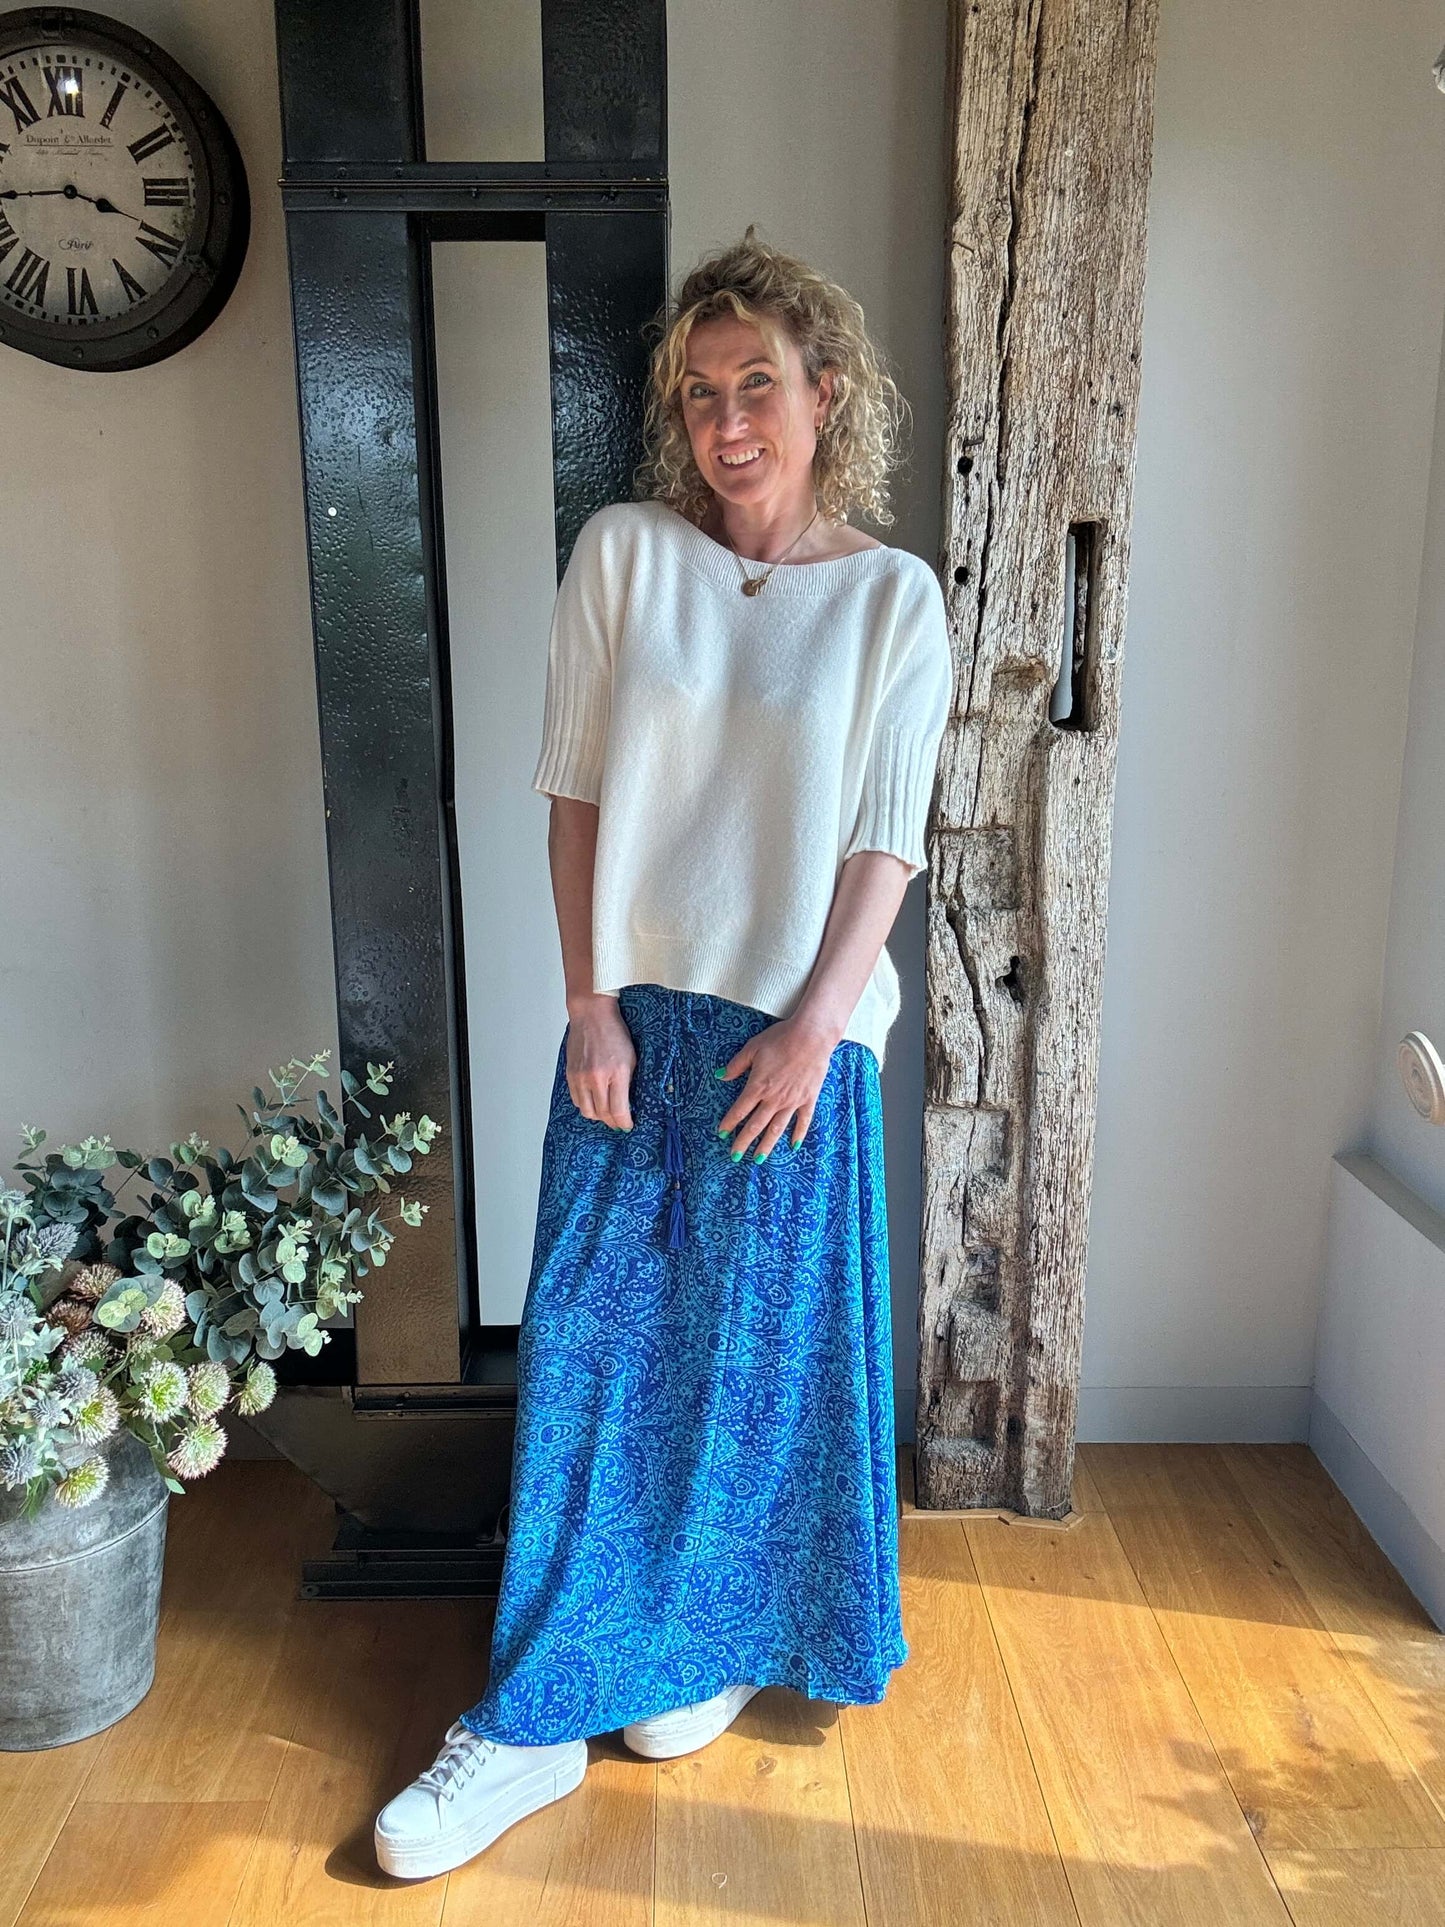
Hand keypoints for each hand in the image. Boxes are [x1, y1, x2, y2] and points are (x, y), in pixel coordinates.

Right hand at [565, 995, 635, 1129]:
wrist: (591, 1015)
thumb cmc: (614, 1032)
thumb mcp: (631, 1057)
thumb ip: (628, 1081)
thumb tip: (629, 1102)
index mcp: (616, 1073)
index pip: (619, 1110)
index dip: (624, 1123)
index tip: (628, 1125)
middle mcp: (596, 1078)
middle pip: (602, 1114)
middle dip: (612, 1122)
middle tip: (619, 1122)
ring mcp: (581, 1077)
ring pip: (587, 1111)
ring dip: (598, 1116)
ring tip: (605, 1113)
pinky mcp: (570, 1074)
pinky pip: (576, 1100)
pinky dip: (585, 1105)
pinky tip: (593, 1101)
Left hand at [715, 1013, 839, 1159]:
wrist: (811, 1037)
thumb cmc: (780, 1039)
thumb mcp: (753, 1048)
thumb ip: (736, 1065)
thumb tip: (720, 1076)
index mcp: (758, 1086)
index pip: (740, 1110)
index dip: (729, 1123)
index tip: (721, 1134)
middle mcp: (774, 1098)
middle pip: (756, 1125)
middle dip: (744, 1141)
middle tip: (735, 1156)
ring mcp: (793, 1101)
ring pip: (777, 1128)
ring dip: (766, 1145)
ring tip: (758, 1159)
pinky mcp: (809, 1099)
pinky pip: (803, 1121)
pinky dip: (798, 1134)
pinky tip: (793, 1145)